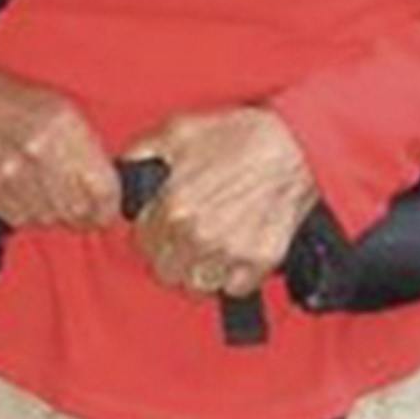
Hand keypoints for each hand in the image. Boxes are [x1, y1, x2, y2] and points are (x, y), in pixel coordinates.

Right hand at [0, 70, 120, 231]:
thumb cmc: (13, 101)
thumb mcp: (62, 107)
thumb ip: (88, 147)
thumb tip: (110, 184)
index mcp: (62, 126)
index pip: (103, 190)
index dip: (110, 206)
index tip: (108, 207)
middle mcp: (36, 154)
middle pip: (78, 211)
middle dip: (85, 213)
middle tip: (81, 206)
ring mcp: (9, 177)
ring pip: (50, 219)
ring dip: (55, 213)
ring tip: (48, 192)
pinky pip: (21, 220)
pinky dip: (29, 213)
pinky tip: (25, 192)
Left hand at [122, 107, 317, 297]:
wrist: (296, 144)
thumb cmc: (240, 134)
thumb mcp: (179, 130)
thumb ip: (141, 152)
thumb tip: (124, 172)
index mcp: (173, 207)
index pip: (141, 244)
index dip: (151, 233)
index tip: (164, 225)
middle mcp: (198, 235)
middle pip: (166, 271)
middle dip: (172, 255)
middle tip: (187, 237)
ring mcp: (229, 252)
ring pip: (197, 285)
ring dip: (199, 270)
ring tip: (209, 247)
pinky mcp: (259, 261)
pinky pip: (233, 288)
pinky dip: (232, 277)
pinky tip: (234, 253)